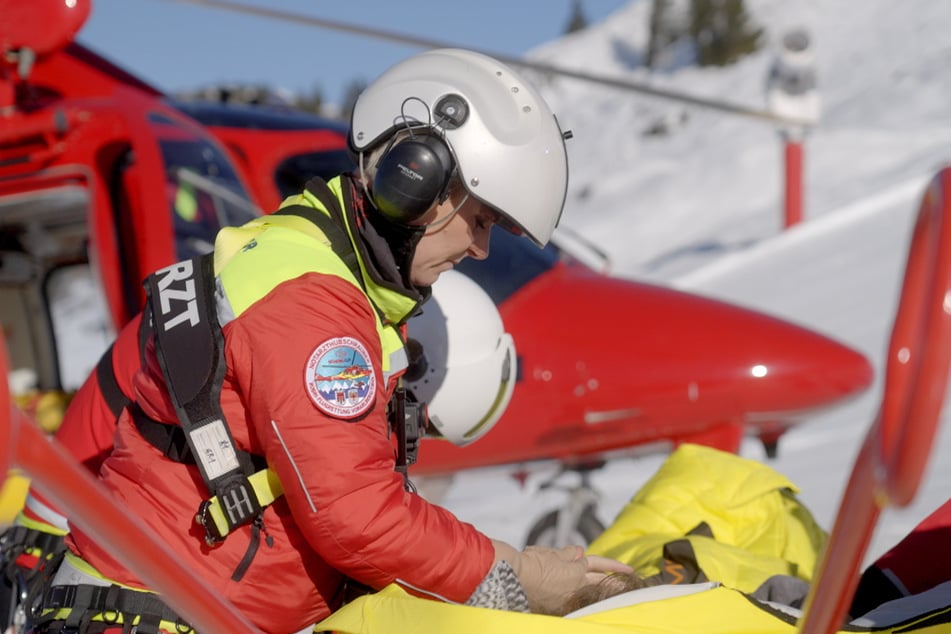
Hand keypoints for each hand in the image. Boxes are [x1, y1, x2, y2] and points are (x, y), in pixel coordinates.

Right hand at [496, 542, 631, 614]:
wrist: (510, 577)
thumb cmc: (529, 562)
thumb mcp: (548, 553)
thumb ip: (566, 554)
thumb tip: (578, 552)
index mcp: (575, 570)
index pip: (599, 565)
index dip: (614, 565)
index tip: (629, 568)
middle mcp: (574, 586)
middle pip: (600, 583)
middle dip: (615, 583)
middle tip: (628, 584)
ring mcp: (566, 599)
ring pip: (587, 593)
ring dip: (597, 590)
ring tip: (609, 591)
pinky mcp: (555, 608)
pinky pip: (569, 600)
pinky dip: (574, 597)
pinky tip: (574, 596)